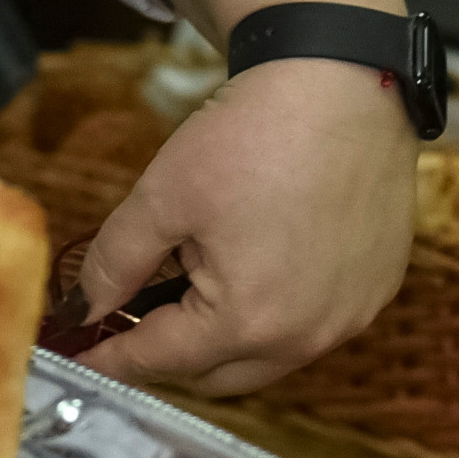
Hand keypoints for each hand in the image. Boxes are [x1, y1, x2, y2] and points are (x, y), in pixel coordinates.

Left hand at [70, 55, 412, 395]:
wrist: (346, 83)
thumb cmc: (255, 134)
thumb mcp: (163, 195)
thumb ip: (114, 263)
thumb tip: (84, 308)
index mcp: (247, 320)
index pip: (159, 360)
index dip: (111, 357)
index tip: (81, 354)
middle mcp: (306, 337)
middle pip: (216, 375)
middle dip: (171, 350)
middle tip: (138, 310)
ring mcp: (350, 317)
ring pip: (269, 356)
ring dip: (228, 335)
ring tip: (204, 274)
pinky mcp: (377, 290)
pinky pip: (315, 325)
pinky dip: (280, 312)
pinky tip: (265, 260)